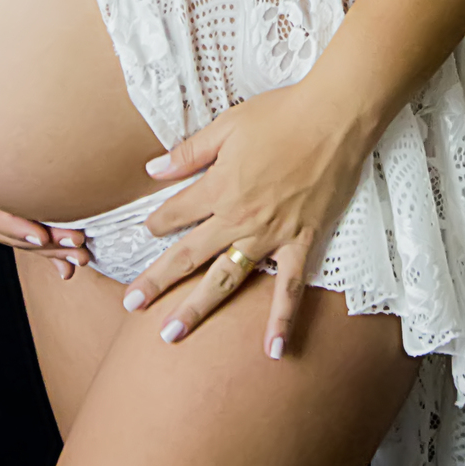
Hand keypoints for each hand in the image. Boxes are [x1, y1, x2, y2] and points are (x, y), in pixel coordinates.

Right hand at [0, 129, 88, 281]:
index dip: (10, 222)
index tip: (40, 234)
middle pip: (5, 230)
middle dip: (41, 242)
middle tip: (76, 247)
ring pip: (18, 237)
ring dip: (50, 251)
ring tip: (81, 257)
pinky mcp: (1, 212)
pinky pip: (25, 234)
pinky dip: (47, 254)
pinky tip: (68, 269)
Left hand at [119, 85, 368, 359]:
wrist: (334, 117)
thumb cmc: (281, 114)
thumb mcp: (227, 125)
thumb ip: (189, 153)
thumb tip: (152, 169)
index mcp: (218, 187)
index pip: (175, 212)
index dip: (157, 221)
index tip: (148, 228)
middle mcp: (239, 218)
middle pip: (189, 255)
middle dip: (157, 281)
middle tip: (131, 305)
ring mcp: (271, 235)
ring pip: (227, 279)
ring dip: (198, 307)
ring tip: (171, 334)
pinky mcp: (302, 241)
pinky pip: (289, 288)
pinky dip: (281, 320)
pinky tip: (272, 351)